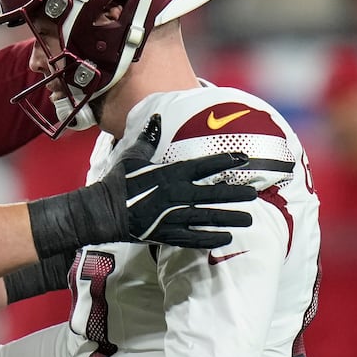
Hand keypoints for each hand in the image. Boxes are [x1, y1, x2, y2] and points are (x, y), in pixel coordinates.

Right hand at [100, 115, 256, 248]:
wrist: (103, 212)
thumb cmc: (118, 182)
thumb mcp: (132, 156)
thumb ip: (148, 138)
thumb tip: (157, 117)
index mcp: (168, 174)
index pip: (203, 166)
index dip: (224, 161)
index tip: (243, 158)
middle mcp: (174, 195)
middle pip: (211, 194)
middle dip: (234, 194)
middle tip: (254, 194)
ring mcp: (171, 216)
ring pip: (207, 217)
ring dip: (229, 218)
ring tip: (248, 219)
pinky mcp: (166, 234)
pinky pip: (193, 238)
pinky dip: (210, 239)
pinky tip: (226, 238)